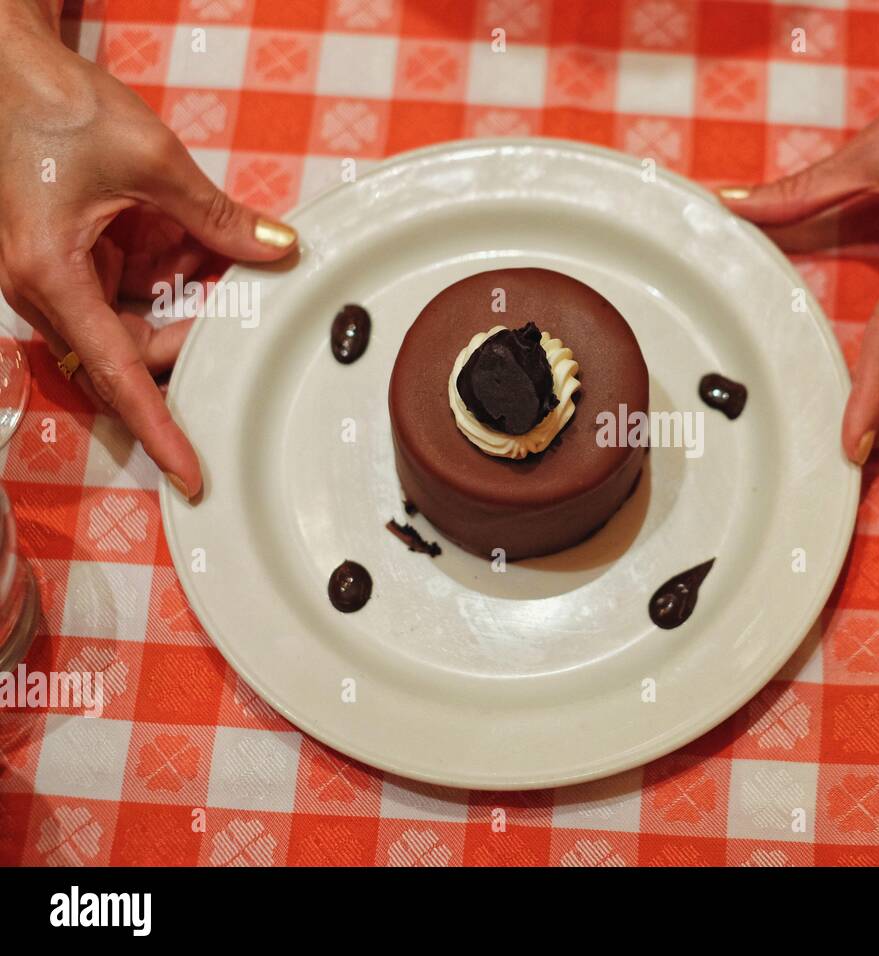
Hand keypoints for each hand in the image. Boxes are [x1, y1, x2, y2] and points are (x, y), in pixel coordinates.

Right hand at [0, 1, 297, 496]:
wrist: (10, 68)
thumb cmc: (59, 108)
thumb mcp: (154, 162)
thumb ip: (219, 217)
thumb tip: (280, 251)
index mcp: (53, 275)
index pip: (119, 375)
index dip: (161, 430)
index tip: (191, 474)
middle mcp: (47, 290)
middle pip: (136, 353)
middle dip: (194, 336)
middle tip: (242, 303)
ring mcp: (60, 279)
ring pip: (140, 325)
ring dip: (188, 303)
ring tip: (223, 263)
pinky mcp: (76, 262)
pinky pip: (135, 293)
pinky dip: (175, 278)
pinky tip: (201, 249)